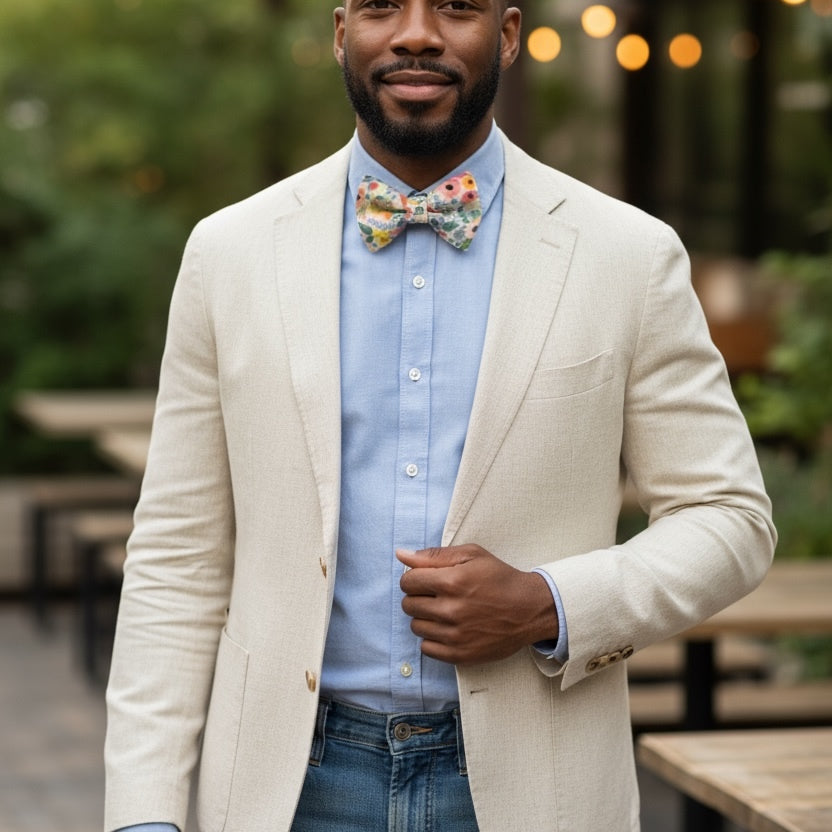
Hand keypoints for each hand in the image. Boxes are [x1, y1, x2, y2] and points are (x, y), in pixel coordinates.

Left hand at [397, 544, 557, 664]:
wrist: (529, 609)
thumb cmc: (500, 579)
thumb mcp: (472, 555)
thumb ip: (434, 555)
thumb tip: (401, 555)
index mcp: (452, 581)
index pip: (408, 581)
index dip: (413, 578)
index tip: (425, 579)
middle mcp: (451, 610)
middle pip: (408, 604)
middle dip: (417, 597)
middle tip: (436, 595)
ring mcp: (455, 635)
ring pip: (416, 626)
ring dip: (425, 617)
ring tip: (444, 611)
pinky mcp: (460, 654)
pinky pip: (426, 648)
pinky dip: (432, 638)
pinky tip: (447, 628)